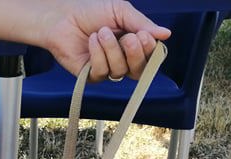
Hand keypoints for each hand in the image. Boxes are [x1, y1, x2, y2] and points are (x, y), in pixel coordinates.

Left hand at [44, 0, 170, 81]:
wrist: (64, 16)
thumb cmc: (92, 12)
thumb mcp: (121, 12)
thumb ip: (142, 24)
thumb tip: (166, 34)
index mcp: (133, 44)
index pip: (150, 57)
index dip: (150, 50)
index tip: (144, 36)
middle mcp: (122, 59)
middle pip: (139, 70)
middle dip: (135, 54)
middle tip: (129, 38)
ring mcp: (106, 69)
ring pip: (119, 71)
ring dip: (112, 49)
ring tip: (101, 32)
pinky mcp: (90, 76)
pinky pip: (101, 72)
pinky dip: (97, 54)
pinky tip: (92, 40)